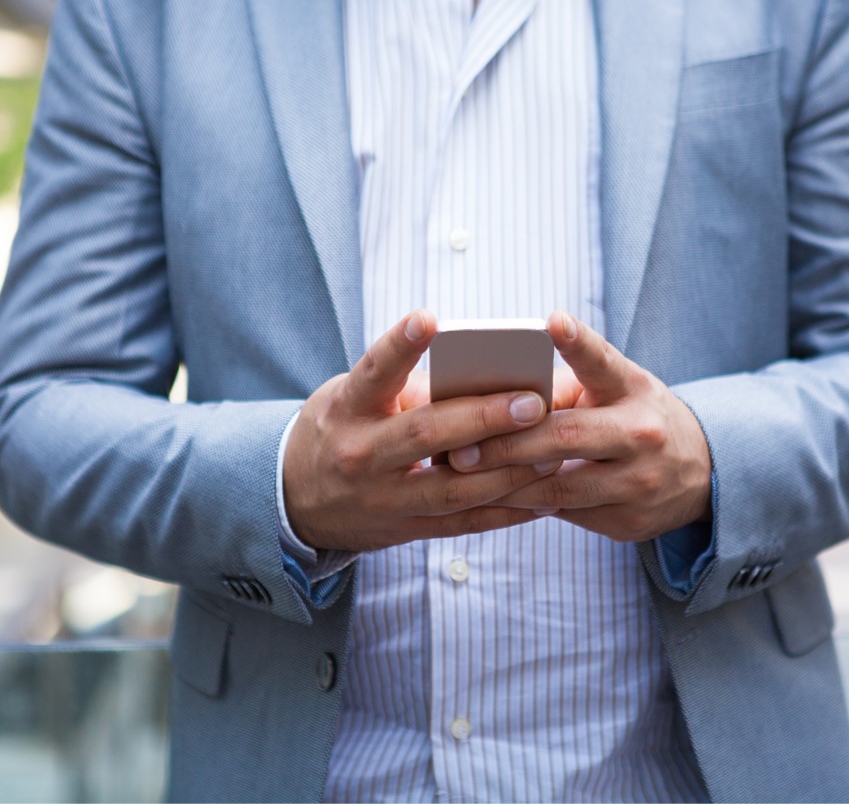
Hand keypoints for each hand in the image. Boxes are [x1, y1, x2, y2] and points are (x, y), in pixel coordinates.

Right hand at [283, 310, 559, 551]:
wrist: (296, 499)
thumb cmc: (341, 427)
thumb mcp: (352, 398)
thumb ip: (407, 386)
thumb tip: (484, 373)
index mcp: (347, 410)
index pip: (373, 373)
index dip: (399, 347)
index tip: (428, 318)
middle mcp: (361, 455)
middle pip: (424, 434)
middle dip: (482, 418)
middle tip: (531, 402)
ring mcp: (383, 499)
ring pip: (452, 489)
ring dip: (507, 471)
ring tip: (552, 452)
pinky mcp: (405, 531)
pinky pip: (463, 524)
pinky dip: (506, 511)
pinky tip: (543, 496)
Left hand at [448, 311, 712, 542]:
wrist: (701, 473)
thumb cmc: (632, 416)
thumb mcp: (615, 391)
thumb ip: (562, 390)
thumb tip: (490, 398)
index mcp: (633, 388)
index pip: (603, 361)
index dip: (578, 341)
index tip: (552, 320)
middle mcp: (642, 433)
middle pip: (566, 436)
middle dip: (506, 444)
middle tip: (460, 448)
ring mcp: (639, 482)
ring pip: (558, 487)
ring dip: (504, 482)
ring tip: (462, 475)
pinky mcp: (629, 521)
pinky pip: (563, 513)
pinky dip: (524, 505)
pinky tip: (491, 499)